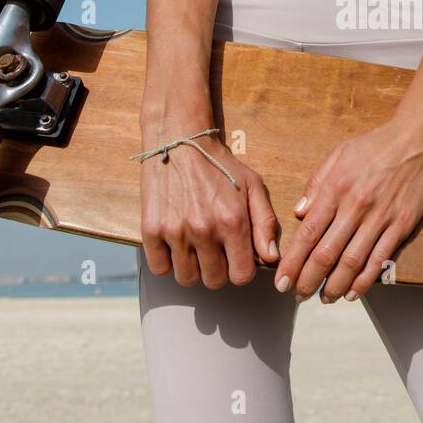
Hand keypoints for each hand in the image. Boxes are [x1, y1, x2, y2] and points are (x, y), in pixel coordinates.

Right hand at [139, 134, 278, 287]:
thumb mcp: (253, 186)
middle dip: (217, 270)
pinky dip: (166, 262)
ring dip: (192, 268)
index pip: (241, 276)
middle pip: (214, 281)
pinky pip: (159, 268)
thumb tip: (271, 257)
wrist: (180, 141)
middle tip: (214, 250)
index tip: (235, 259)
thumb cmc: (220, 165)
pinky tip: (174, 244)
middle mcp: (204, 230)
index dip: (240, 270)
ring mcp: (175, 231)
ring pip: (186, 278)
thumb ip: (265, 223)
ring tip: (194, 246)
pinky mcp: (151, 229)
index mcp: (233, 222)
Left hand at [274, 113, 422, 301]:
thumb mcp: (340, 153)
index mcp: (336, 187)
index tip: (282, 280)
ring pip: (352, 261)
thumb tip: (299, 212)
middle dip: (308, 279)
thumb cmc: (377, 143)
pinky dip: (365, 280)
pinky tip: (353, 292)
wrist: (420, 136)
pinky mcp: (402, 224)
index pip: (308, 233)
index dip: (293, 261)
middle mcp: (356, 205)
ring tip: (323, 298)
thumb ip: (317, 183)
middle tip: (297, 295)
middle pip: (326, 253)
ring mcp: (381, 217)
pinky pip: (380, 258)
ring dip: (335, 285)